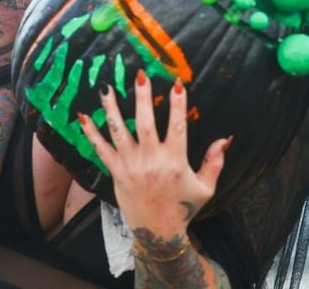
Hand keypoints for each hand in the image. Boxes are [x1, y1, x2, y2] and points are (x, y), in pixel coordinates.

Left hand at [79, 71, 230, 238]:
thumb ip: (215, 161)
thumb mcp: (206, 187)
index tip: (177, 83)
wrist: (158, 234)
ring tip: (106, 86)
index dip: (178, 103)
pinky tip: (82, 116)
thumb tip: (226, 138)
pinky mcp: (116, 173)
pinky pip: (100, 150)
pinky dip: (90, 133)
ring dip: (112, 108)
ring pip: (119, 131)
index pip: (177, 125)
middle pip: (145, 122)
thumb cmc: (184, 208)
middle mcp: (151, 160)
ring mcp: (131, 166)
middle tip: (140, 74)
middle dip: (142, 97)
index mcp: (175, 161)